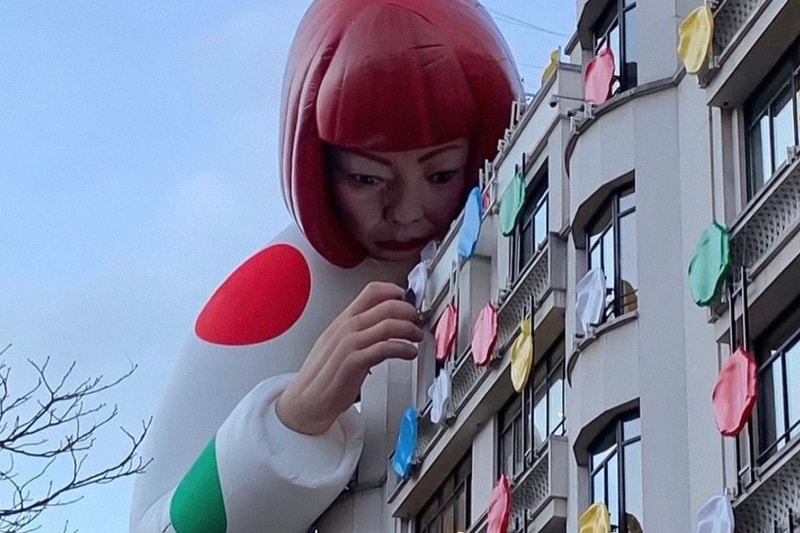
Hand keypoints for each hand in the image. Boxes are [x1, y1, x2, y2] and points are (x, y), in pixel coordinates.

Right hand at [276, 282, 422, 434]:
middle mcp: (346, 328)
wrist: (305, 401)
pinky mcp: (353, 363)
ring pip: (388, 325)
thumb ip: (359, 331)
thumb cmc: (323, 376)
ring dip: (410, 329)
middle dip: (409, 310)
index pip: (371, 292)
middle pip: (386, 306)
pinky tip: (409, 353)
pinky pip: (384, 348)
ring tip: (417, 337)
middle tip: (418, 319)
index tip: (409, 298)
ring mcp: (349, 344)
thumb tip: (383, 323)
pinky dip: (403, 349)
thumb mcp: (338, 344)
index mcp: (342, 320)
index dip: (395, 291)